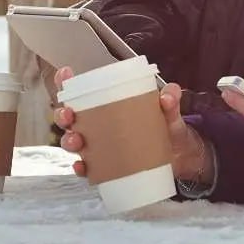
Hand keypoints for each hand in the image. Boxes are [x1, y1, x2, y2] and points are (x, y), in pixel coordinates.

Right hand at [53, 66, 214, 183]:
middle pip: (71, 117)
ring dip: (69, 140)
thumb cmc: (166, 126)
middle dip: (63, 115)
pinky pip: (88, 168)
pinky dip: (82, 168)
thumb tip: (167, 97)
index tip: (64, 75)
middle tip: (69, 115)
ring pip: (74, 142)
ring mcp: (101, 146)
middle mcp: (99, 124)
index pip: (83, 91)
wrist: (180, 156)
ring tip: (77, 140)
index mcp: (109, 104)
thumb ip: (171, 98)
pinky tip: (83, 166)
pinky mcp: (106, 166)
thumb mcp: (169, 110)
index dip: (68, 82)